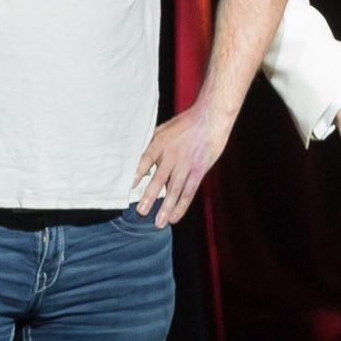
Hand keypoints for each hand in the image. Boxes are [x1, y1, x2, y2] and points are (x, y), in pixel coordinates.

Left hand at [133, 102, 235, 228]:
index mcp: (161, 142)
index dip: (138, 172)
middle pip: (160, 178)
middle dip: (150, 196)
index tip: (130, 185)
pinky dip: (182, 205)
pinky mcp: (199, 170)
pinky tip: (174, 217)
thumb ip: (151, 144)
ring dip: (166, 207)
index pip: (146, 158)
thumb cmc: (184, 124)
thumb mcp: (163, 129)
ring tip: (159, 223)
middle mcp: (173, 155)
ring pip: (175, 189)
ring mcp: (187, 164)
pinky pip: (189, 191)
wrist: (210, 117)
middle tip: (141, 212)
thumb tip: (135, 160)